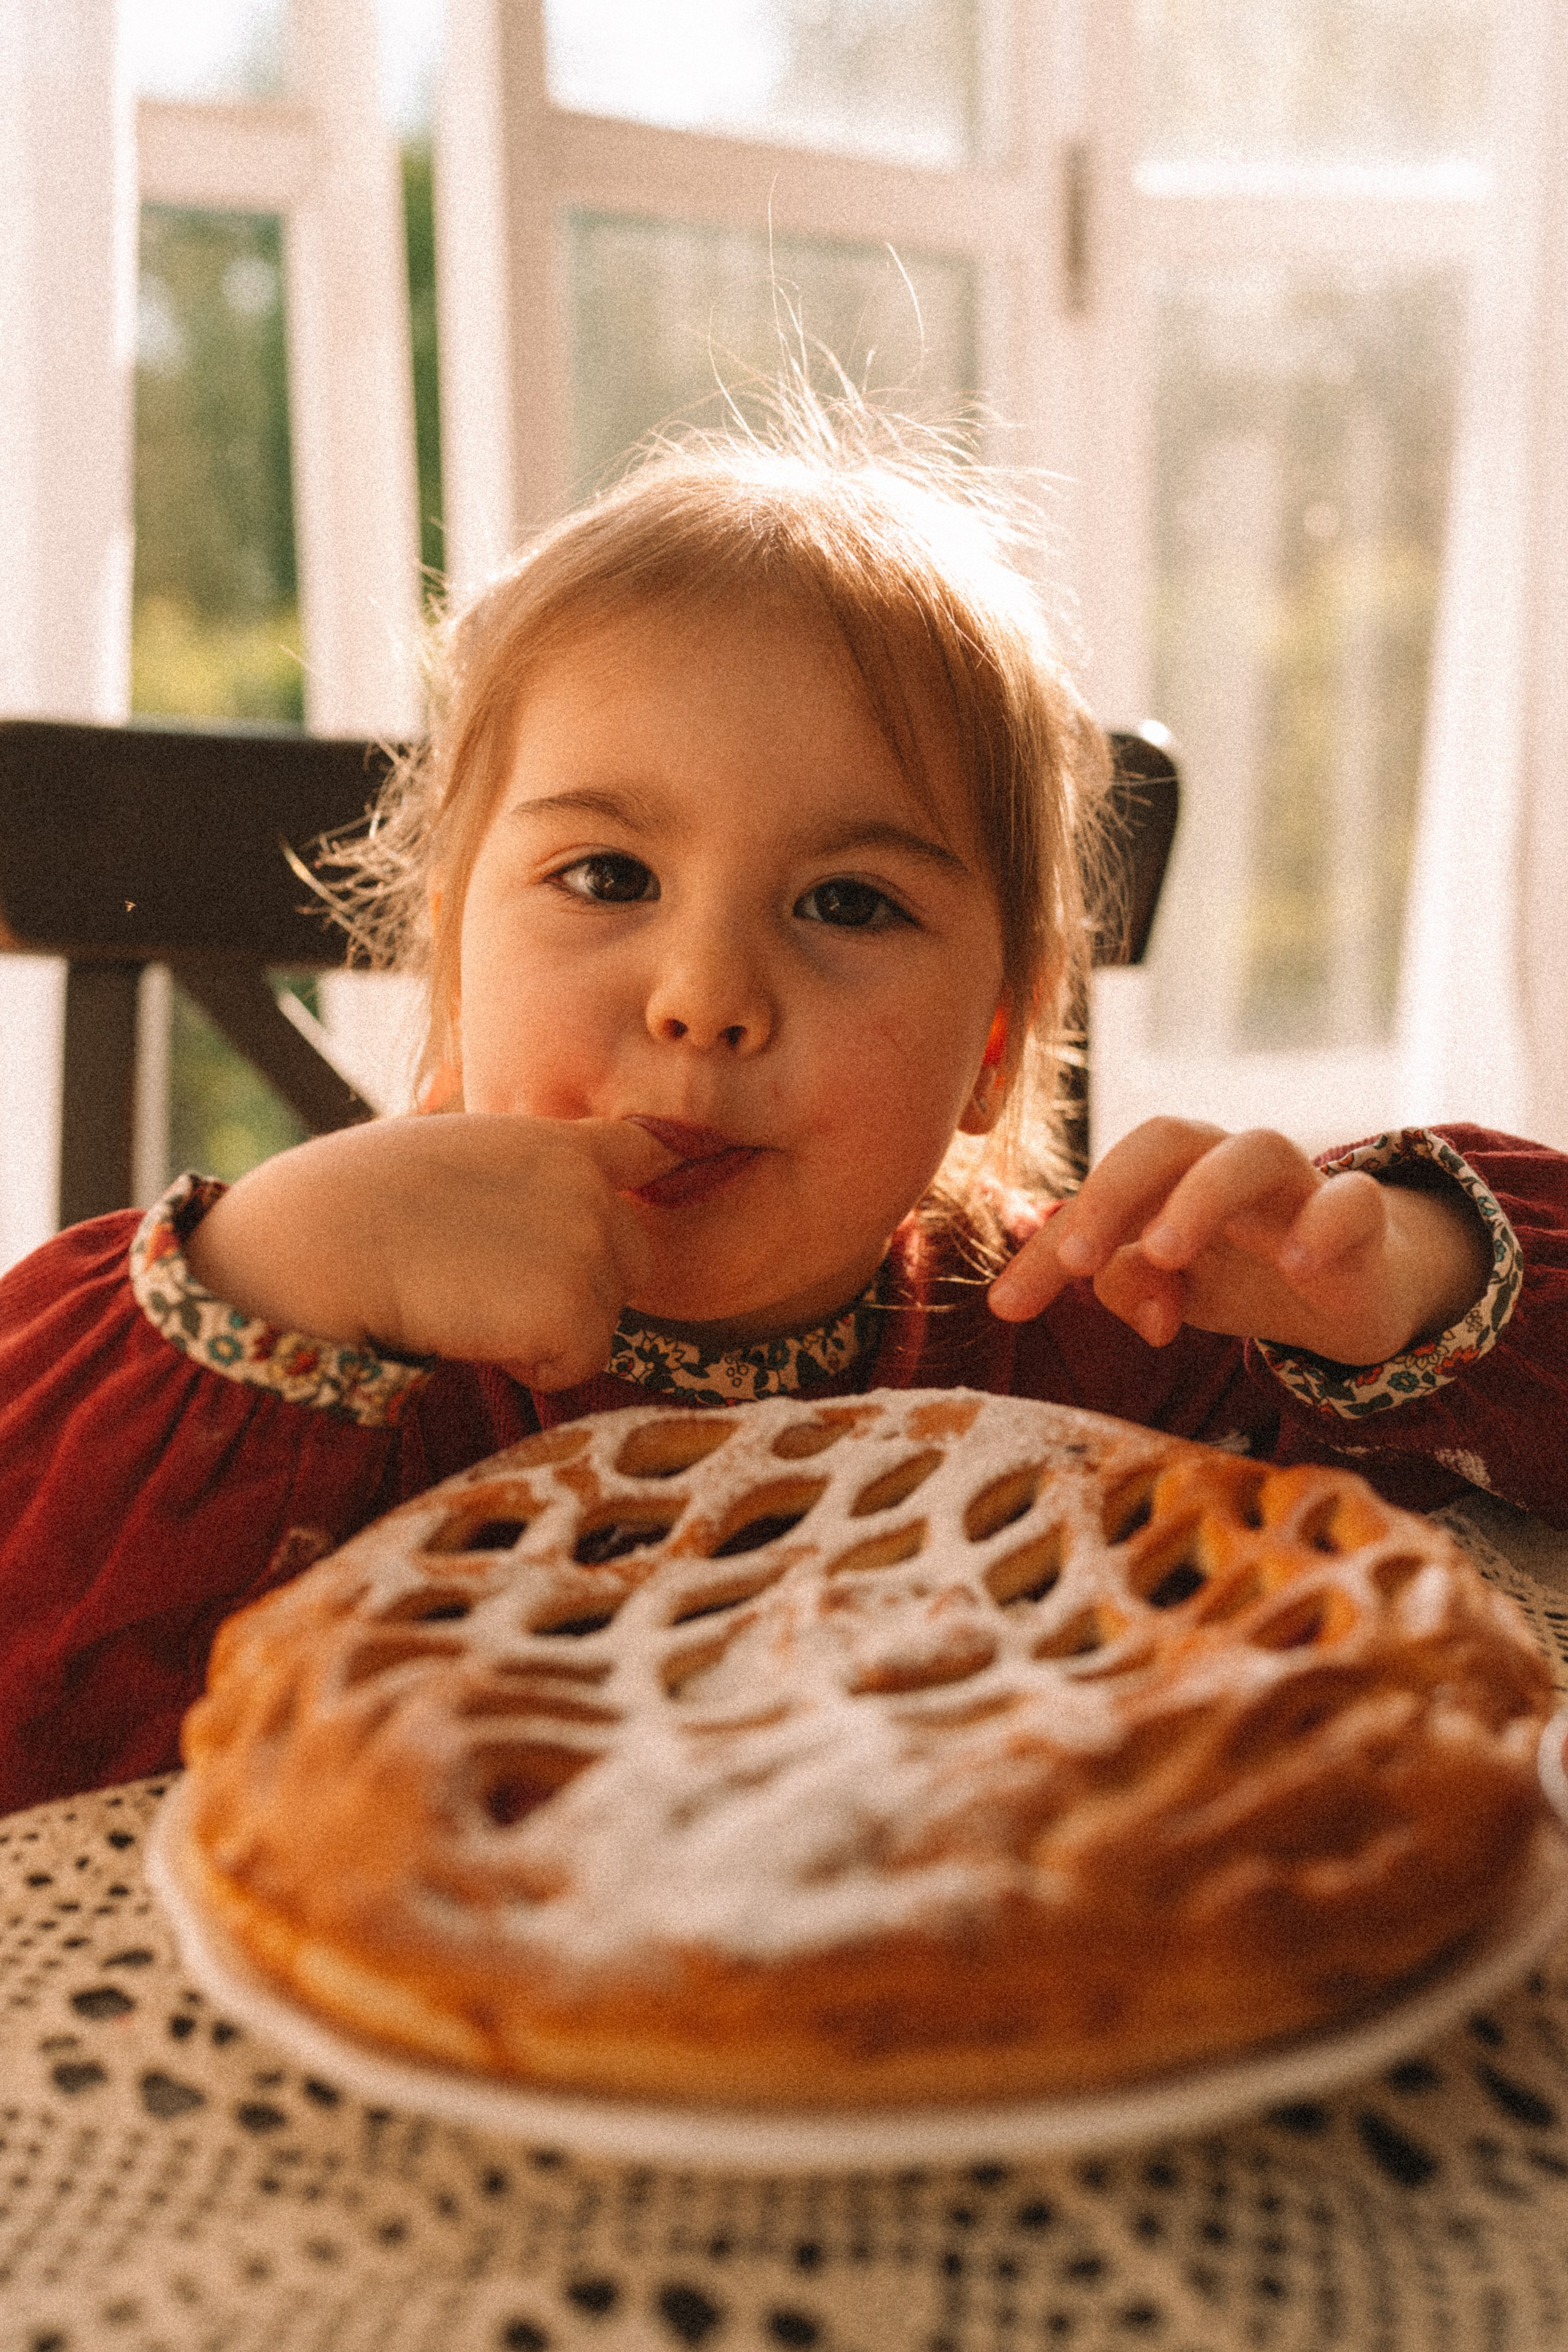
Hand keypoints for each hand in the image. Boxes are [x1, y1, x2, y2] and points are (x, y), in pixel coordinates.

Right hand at [186, 1114, 675, 1388]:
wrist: (325, 1236)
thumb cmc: (356, 1194)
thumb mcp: (445, 1143)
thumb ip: (502, 1160)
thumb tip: (470, 1132)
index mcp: (561, 1142)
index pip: (650, 1145)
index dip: (673, 1163)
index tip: (700, 1162)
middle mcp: (591, 1189)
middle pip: (631, 1259)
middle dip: (576, 1285)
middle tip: (489, 1281)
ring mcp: (588, 1246)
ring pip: (603, 1317)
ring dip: (546, 1329)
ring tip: (469, 1299)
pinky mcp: (573, 1307)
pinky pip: (578, 1361)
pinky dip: (531, 1363)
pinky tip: (473, 1329)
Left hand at [987, 1119, 1491, 1364]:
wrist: (1346, 1291)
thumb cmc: (1238, 1274)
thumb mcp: (1166, 1288)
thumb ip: (1123, 1283)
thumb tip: (1111, 1292)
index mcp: (1170, 1176)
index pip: (1098, 1192)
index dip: (1046, 1248)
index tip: (1008, 1307)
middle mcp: (1227, 1165)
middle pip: (1168, 1138)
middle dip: (1114, 1191)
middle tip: (1079, 1257)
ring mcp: (1298, 1186)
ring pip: (1255, 1151)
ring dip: (1202, 1196)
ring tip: (1166, 1252)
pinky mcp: (1362, 1218)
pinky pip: (1353, 1200)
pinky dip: (1324, 1223)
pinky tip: (1296, 1264)